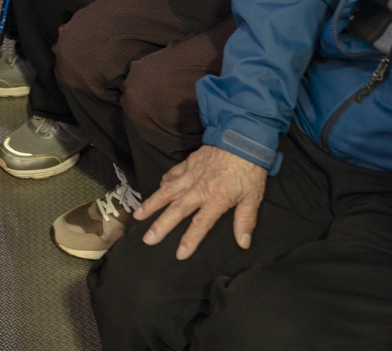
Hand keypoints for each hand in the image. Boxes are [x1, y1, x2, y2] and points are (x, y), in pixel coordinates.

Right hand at [135, 144, 265, 259]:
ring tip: (139, 215)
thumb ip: (246, 220)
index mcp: (216, 199)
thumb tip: (243, 243)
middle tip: (148, 239)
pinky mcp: (189, 162)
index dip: (190, 240)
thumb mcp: (253, 196)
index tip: (179, 254)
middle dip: (161, 225)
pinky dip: (164, 181)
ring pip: (168, 192)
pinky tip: (158, 188)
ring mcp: (192, 174)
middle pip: (177, 210)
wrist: (242, 137)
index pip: (200, 224)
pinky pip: (173, 174)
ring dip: (152, 204)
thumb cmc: (250, 169)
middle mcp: (199, 188)